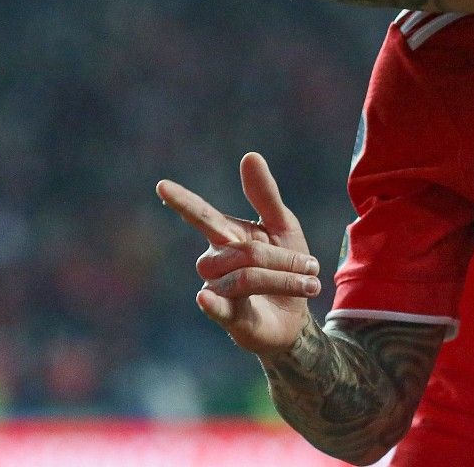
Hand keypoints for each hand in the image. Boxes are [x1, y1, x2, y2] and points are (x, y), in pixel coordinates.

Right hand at [156, 152, 322, 357]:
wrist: (300, 313)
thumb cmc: (286, 266)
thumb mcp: (282, 226)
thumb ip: (265, 194)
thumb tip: (249, 155)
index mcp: (227, 236)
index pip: (202, 216)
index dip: (182, 201)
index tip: (162, 185)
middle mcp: (216, 262)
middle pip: (245, 252)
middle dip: (283, 258)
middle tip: (312, 266)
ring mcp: (219, 290)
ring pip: (246, 276)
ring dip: (284, 279)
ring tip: (310, 284)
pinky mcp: (227, 317)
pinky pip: (217, 307)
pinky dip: (212, 303)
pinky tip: (204, 298)